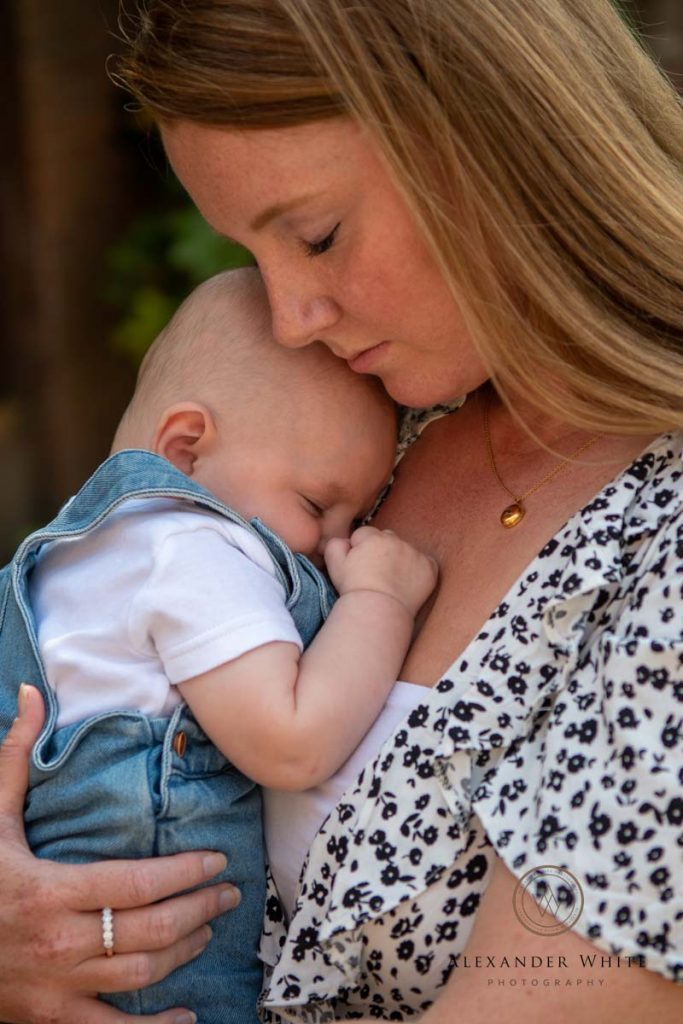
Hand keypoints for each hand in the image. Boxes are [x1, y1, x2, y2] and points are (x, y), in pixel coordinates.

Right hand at [0, 685, 237, 1023]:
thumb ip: (16, 757)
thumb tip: (32, 695)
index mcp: (49, 891)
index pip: (135, 883)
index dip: (183, 874)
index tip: (217, 860)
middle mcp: (58, 942)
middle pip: (149, 930)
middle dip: (198, 909)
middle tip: (228, 892)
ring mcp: (56, 988)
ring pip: (140, 976)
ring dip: (184, 953)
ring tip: (209, 928)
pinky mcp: (50, 1019)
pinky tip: (185, 1018)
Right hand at [324, 526, 437, 615]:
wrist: (377, 612)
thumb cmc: (354, 591)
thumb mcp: (334, 565)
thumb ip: (336, 544)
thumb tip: (345, 540)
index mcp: (373, 537)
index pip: (364, 534)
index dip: (359, 549)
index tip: (359, 567)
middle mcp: (396, 541)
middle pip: (387, 538)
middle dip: (381, 550)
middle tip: (375, 573)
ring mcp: (415, 554)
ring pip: (406, 549)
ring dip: (400, 558)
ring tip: (391, 581)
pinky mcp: (429, 568)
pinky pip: (426, 562)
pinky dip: (419, 570)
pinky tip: (408, 584)